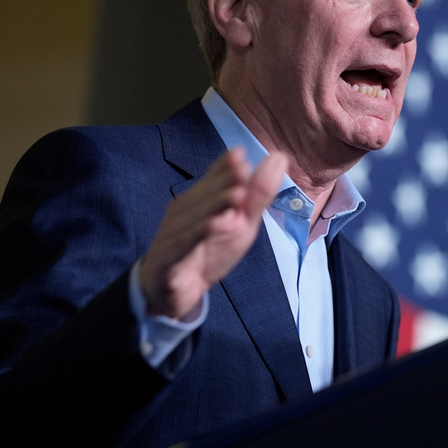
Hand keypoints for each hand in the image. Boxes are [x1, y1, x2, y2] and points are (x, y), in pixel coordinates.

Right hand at [139, 148, 287, 318]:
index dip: (225, 167)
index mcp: (201, 199)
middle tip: (242, 169)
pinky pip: (182, 245)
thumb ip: (258, 194)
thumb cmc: (208, 251)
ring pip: (194, 217)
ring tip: (237, 195)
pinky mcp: (167, 259)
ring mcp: (173, 234)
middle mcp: (183, 212)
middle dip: (223, 181)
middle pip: (204, 195)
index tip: (240, 154)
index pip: (213, 179)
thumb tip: (279, 157)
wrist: (174, 293)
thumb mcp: (241, 223)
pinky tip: (212, 225)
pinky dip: (197, 234)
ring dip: (215, 204)